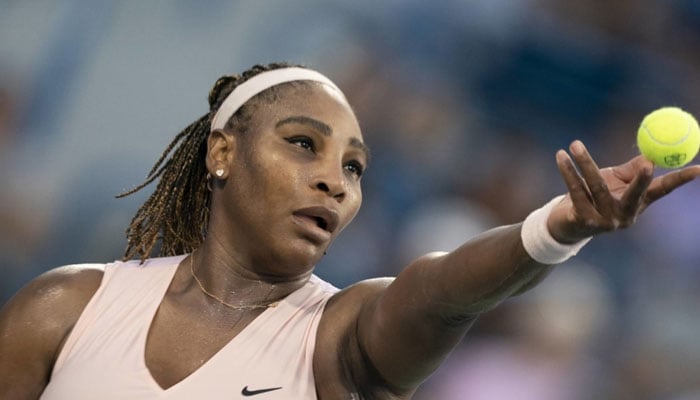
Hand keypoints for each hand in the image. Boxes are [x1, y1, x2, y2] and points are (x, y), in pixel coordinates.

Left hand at [547, 140, 699, 242]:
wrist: (566, 224)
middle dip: (643, 179)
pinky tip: (561, 157)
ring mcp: (604, 221)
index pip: (662, 190)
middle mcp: (624, 215)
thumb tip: (653, 154)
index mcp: (636, 204)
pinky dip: (568, 171)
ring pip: (596, 186)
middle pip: (635, 193)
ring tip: (575, 144)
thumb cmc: (594, 197)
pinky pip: (575, 190)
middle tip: (649, 163)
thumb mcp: (615, 182)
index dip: (680, 180)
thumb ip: (632, 170)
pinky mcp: (583, 221)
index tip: (699, 169)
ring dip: (585, 162)